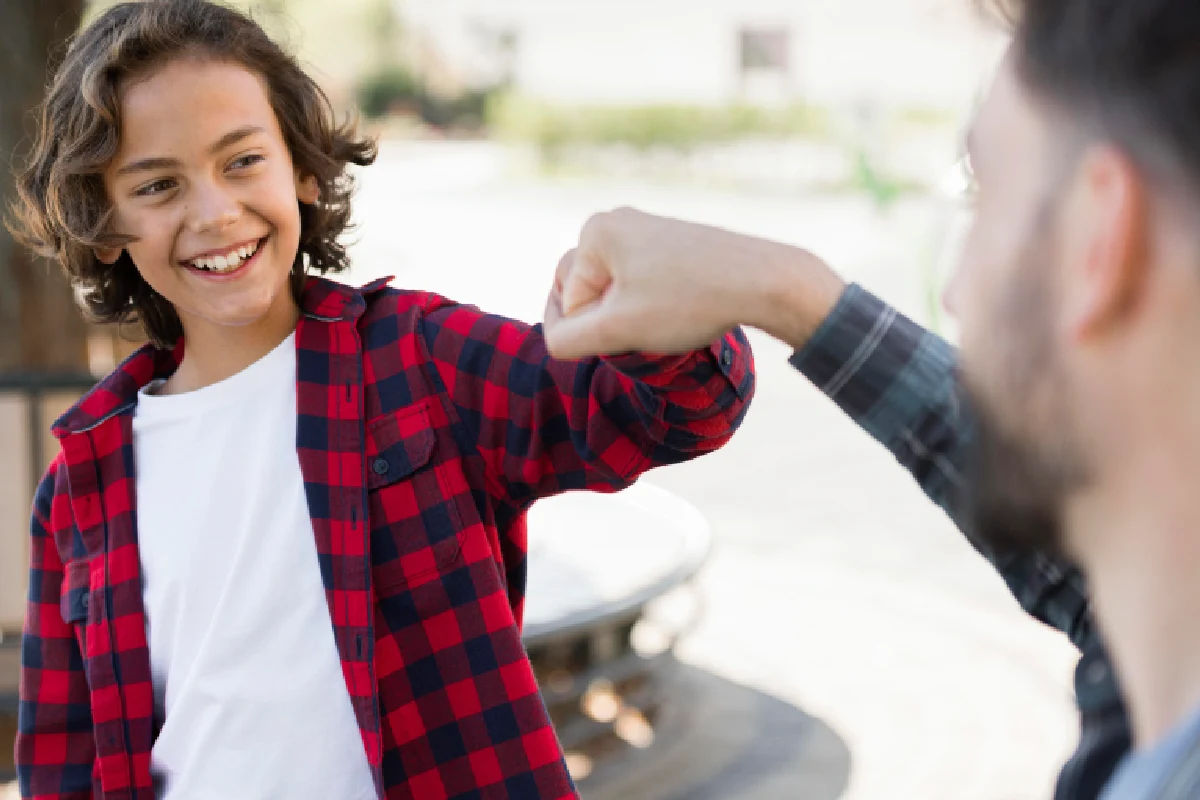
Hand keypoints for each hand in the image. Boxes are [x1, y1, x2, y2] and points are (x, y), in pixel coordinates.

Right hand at [542, 207, 844, 358]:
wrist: (763, 281)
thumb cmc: (689, 302)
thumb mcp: (617, 329)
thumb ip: (567, 339)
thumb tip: (555, 339)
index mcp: (594, 231)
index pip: (566, 304)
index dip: (596, 330)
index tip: (637, 326)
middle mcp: (614, 221)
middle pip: (585, 293)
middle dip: (607, 320)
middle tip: (648, 325)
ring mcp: (644, 229)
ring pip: (614, 293)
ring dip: (630, 316)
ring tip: (667, 317)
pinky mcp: (670, 242)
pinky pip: (640, 283)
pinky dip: (652, 304)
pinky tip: (680, 308)